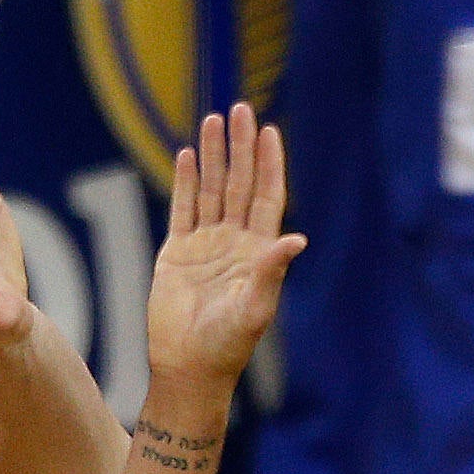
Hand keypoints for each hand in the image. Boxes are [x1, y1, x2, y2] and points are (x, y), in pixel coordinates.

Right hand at [145, 104, 306, 393]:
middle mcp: (235, 242)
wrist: (188, 365)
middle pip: (239, 183)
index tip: (269, 131)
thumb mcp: (255, 309)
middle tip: (240, 108)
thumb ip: (272, 271)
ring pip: (211, 189)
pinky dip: (184, 181)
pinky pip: (182, 208)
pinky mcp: (176, 252)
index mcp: (258, 252)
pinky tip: (186, 155)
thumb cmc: (227, 344)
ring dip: (212, 155)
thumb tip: (296, 238)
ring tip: (212, 119)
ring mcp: (206, 244)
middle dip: (241, 147)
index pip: (267, 196)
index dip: (269, 164)